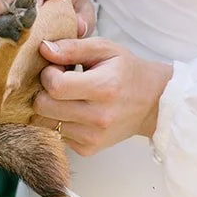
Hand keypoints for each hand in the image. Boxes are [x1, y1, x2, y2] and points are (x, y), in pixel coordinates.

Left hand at [29, 37, 172, 156]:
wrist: (153, 104)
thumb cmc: (128, 72)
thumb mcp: (105, 49)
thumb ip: (73, 47)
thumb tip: (44, 49)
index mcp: (104, 88)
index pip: (55, 86)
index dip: (48, 73)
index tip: (58, 67)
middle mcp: (98, 117)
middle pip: (44, 107)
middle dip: (43, 90)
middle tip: (59, 81)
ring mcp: (93, 137)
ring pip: (45, 122)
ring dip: (49, 106)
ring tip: (67, 95)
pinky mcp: (88, 149)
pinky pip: (56, 134)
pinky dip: (58, 121)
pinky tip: (74, 109)